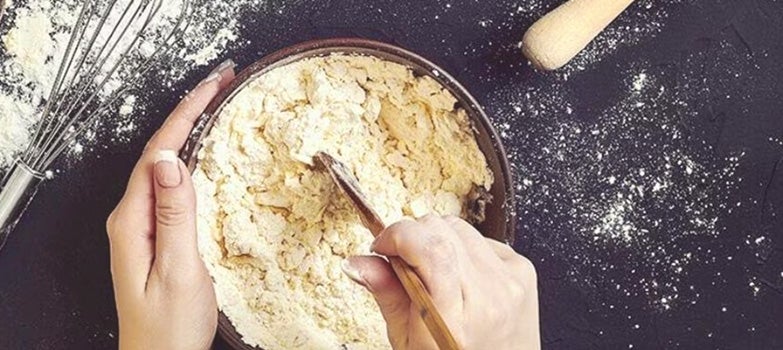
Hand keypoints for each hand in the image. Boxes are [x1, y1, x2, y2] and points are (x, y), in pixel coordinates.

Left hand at [106, 59, 235, 349]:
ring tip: (217, 103)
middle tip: (221, 82)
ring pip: (166, 164)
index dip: (186, 113)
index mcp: (132, 221)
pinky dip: (192, 159)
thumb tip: (168, 159)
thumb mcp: (178, 269)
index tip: (213, 86)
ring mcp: (143, 225)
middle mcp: (132, 217)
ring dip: (190, 130)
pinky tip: (205, 152)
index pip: (158, 152)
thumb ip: (175, 214)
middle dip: (190, 110)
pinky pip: (173, 185)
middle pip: (159, 150)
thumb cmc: (168, 328)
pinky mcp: (157, 234)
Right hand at [342, 215, 539, 349]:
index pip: (428, 248)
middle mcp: (488, 296)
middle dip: (413, 237)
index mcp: (454, 319)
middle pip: (440, 229)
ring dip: (438, 242)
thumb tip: (359, 262)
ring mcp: (510, 280)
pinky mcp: (523, 270)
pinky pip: (482, 239)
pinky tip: (460, 276)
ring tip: (434, 274)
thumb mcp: (409, 342)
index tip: (382, 245)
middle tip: (404, 263)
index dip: (398, 235)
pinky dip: (463, 249)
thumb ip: (387, 295)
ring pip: (459, 227)